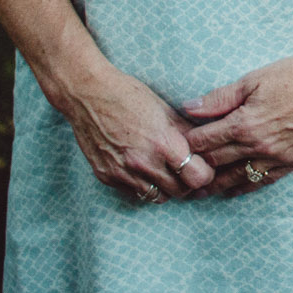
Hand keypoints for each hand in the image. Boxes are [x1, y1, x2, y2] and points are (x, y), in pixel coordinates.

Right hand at [55, 62, 214, 201]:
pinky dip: (144, 186)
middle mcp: (143, 163)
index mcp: (163, 143)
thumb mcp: (164, 108)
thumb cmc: (128, 95)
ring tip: (165, 170)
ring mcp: (123, 173)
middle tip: (186, 169)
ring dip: (167, 188)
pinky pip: (135, 193)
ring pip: (158, 197)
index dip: (204, 172)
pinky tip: (143, 169)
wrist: (88, 95)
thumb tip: (204, 144)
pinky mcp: (107, 177)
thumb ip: (185, 130)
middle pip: (181, 191)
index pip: (198, 176)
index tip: (202, 164)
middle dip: (188, 182)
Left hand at [180, 55, 292, 196]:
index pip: (206, 141)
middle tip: (180, 175)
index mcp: (244, 124)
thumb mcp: (254, 79)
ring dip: (216, 186)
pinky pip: (263, 181)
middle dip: (197, 169)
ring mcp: (276, 158)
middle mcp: (258, 146)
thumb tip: (189, 108)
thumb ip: (220, 98)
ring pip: (238, 178)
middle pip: (218, 163)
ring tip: (199, 192)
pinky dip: (245, 187)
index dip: (188, 145)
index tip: (175, 149)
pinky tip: (234, 191)